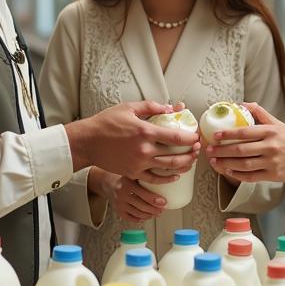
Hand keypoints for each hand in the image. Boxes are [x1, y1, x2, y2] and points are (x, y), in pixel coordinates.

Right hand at [65, 100, 200, 179]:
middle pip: (176, 155)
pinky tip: (175, 175)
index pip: (176, 137)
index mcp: (145, 131)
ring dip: (183, 165)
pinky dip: (168, 178)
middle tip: (197, 149)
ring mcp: (139, 163)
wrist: (88, 142)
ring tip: (190, 161)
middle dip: (191, 153)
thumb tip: (169, 107)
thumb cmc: (106, 123)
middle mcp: (144, 149)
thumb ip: (151, 106)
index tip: (196, 136)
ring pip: (168, 168)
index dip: (191, 137)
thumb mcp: (129, 108)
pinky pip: (155, 179)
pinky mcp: (133, 173)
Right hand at [94, 172, 168, 222]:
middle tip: (162, 209)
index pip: (143, 193)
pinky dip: (141, 218)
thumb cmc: (124, 177)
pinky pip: (131, 218)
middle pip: (141, 206)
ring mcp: (119, 204)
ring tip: (157, 213)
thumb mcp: (133, 173)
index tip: (164, 202)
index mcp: (127, 183)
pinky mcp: (118, 211)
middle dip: (154, 209)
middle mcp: (121, 194)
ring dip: (149, 215)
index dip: (154, 199)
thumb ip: (146, 176)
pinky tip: (147, 216)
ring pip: (137, 213)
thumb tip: (167, 177)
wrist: (107, 183)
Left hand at [206, 102, 284, 183]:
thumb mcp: (279, 124)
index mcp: (270, 132)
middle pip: (240, 149)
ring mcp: (272, 162)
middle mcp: (270, 146)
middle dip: (222, 150)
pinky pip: (251, 177)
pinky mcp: (274, 175)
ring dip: (226, 163)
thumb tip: (242, 104)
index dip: (227, 134)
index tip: (215, 135)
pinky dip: (238, 175)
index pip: (244, 132)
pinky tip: (229, 172)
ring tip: (215, 162)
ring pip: (244, 164)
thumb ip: (261, 114)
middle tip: (209, 150)